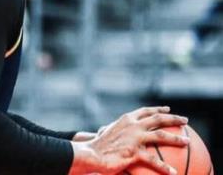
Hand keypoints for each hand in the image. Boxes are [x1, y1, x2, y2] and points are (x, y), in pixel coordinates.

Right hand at [70, 106, 188, 174]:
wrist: (91, 153)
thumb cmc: (98, 145)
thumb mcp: (109, 132)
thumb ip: (119, 130)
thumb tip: (119, 132)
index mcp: (127, 119)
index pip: (146, 111)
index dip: (158, 109)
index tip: (168, 109)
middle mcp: (132, 125)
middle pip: (158, 119)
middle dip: (173, 118)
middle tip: (185, 120)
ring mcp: (134, 138)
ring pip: (160, 136)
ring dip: (176, 138)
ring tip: (187, 142)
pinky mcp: (134, 152)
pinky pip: (154, 161)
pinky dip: (165, 168)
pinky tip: (173, 173)